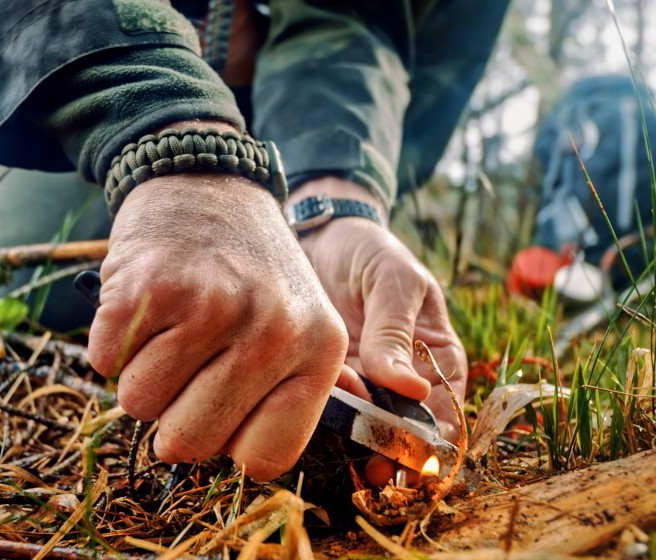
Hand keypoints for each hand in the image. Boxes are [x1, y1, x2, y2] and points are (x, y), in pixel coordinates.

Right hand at [88, 135, 347, 479]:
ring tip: (172, 329)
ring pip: (138, 405)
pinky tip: (145, 308)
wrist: (208, 185)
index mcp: (319, 351)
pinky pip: (102, 362)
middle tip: (189, 366)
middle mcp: (271, 331)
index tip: (224, 415)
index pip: (266, 459)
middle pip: (191, 442)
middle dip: (176, 416)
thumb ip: (282, 397)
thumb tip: (241, 466)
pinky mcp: (146, 288)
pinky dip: (112, 342)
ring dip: (143, 374)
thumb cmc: (251, 272)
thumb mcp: (300, 324)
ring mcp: (207, 307)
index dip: (231, 445)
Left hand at [290, 177, 467, 485]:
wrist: (318, 237)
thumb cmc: (369, 251)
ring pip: (364, 426)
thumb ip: (396, 331)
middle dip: (387, 446)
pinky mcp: (328, 379)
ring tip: (341, 387)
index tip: (409, 451)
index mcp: (437, 356)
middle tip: (370, 448)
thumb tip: (413, 390)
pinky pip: (330, 407)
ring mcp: (364, 381)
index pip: (447, 413)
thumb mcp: (393, 279)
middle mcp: (403, 377)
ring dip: (352, 424)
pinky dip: (325, 407)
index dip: (432, 443)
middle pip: (404, 432)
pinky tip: (320, 384)